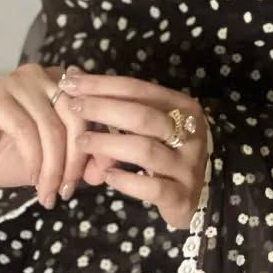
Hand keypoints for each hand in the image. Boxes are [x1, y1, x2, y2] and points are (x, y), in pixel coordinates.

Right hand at [0, 63, 91, 203]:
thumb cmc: (2, 155)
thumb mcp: (49, 163)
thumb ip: (78, 163)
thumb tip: (106, 171)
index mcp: (61, 84)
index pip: (93, 109)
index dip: (101, 143)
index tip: (100, 177)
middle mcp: (42, 76)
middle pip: (76, 117)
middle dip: (76, 161)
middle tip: (68, 192)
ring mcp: (17, 83)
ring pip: (52, 127)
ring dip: (54, 167)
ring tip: (50, 195)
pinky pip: (25, 130)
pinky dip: (34, 160)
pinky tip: (34, 180)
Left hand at [60, 71, 209, 229]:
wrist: (201, 193)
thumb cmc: (167, 150)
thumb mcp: (151, 124)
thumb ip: (118, 103)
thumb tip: (74, 76)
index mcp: (182, 107)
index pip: (139, 89)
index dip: (103, 84)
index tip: (71, 81)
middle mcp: (190, 133)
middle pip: (142, 116)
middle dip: (102, 109)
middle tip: (72, 107)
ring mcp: (188, 166)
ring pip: (144, 150)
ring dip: (107, 144)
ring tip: (81, 143)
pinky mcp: (182, 196)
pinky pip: (151, 188)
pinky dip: (126, 181)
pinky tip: (107, 176)